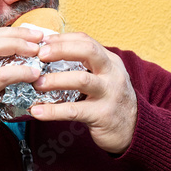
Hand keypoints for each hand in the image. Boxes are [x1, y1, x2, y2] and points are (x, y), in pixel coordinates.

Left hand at [30, 32, 136, 153]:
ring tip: (36, 84)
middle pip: (88, 51)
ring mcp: (109, 94)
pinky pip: (74, 110)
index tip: (43, 42)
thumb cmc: (110, 101)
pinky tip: (37, 111)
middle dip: (61, 50)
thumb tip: (49, 55)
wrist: (134, 131)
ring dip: (55, 80)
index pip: (86, 41)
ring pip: (81, 80)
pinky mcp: (102, 115)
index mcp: (110, 61)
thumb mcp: (103, 78)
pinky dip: (53, 111)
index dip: (63, 39)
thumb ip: (84, 66)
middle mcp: (112, 74)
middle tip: (40, 55)